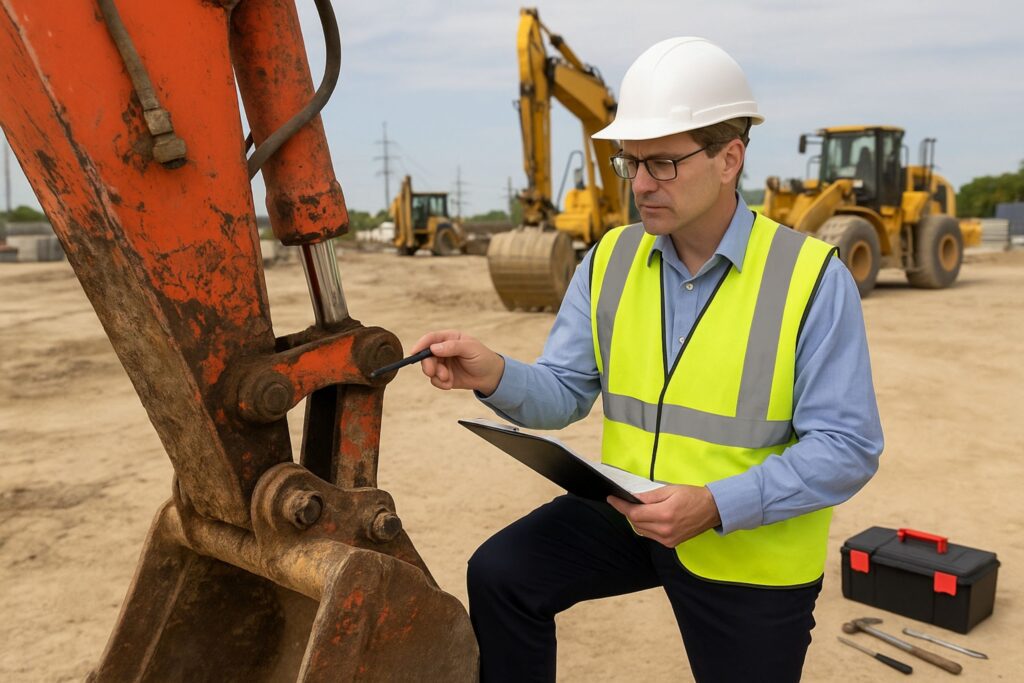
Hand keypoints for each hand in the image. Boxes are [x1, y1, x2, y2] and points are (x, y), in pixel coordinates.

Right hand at [411, 330, 504, 395]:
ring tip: (447, 378)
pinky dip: (440, 383)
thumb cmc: (482, 357)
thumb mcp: (470, 348)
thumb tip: (434, 348)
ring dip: (436, 375)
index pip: (431, 338)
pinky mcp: (443, 376)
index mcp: (449, 338)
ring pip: (429, 369)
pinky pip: (434, 380)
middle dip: (427, 364)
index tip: (414, 352)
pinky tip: (450, 384)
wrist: (490, 377)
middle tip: (431, 372)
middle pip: (426, 355)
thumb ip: (452, 347)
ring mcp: (442, 363)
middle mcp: (443, 350)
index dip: (421, 344)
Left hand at [606, 485, 721, 547]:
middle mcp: (665, 530)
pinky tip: (648, 518)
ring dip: (636, 520)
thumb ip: (649, 496)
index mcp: (665, 514)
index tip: (611, 499)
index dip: (620, 506)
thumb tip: (633, 498)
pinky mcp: (671, 544)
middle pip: (636, 523)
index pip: (634, 513)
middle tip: (624, 501)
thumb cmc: (692, 496)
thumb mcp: (670, 490)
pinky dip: (646, 527)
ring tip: (637, 508)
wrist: (712, 510)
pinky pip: (651, 536)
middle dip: (628, 512)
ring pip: (641, 530)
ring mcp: (668, 539)